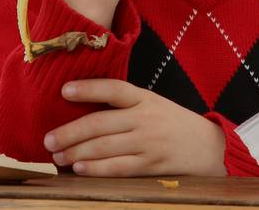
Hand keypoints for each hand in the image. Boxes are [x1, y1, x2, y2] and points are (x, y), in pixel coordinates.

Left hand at [43, 78, 227, 176]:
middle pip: (101, 123)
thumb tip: (82, 107)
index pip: (113, 89)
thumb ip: (124, 104)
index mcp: (144, 97)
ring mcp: (149, 143)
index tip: (64, 90)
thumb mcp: (152, 103)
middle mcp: (145, 118)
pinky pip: (119, 167)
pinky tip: (79, 169)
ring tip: (57, 155)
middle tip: (48, 139)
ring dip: (77, 153)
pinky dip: (97, 169)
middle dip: (70, 132)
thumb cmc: (172, 122)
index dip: (88, 88)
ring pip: (106, 147)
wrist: (210, 147)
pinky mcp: (152, 165)